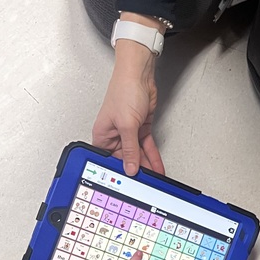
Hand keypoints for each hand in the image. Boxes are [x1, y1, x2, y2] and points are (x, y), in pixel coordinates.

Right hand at [93, 31, 163, 176]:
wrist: (140, 75)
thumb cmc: (124, 91)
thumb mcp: (126, 125)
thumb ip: (129, 149)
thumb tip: (130, 168)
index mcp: (102, 135)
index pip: (108, 160)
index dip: (118, 172)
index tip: (128, 184)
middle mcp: (114, 135)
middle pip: (125, 159)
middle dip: (136, 171)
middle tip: (145, 184)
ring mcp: (128, 132)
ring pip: (138, 155)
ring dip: (147, 166)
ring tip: (154, 179)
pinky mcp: (140, 128)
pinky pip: (146, 147)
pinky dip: (152, 157)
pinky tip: (157, 167)